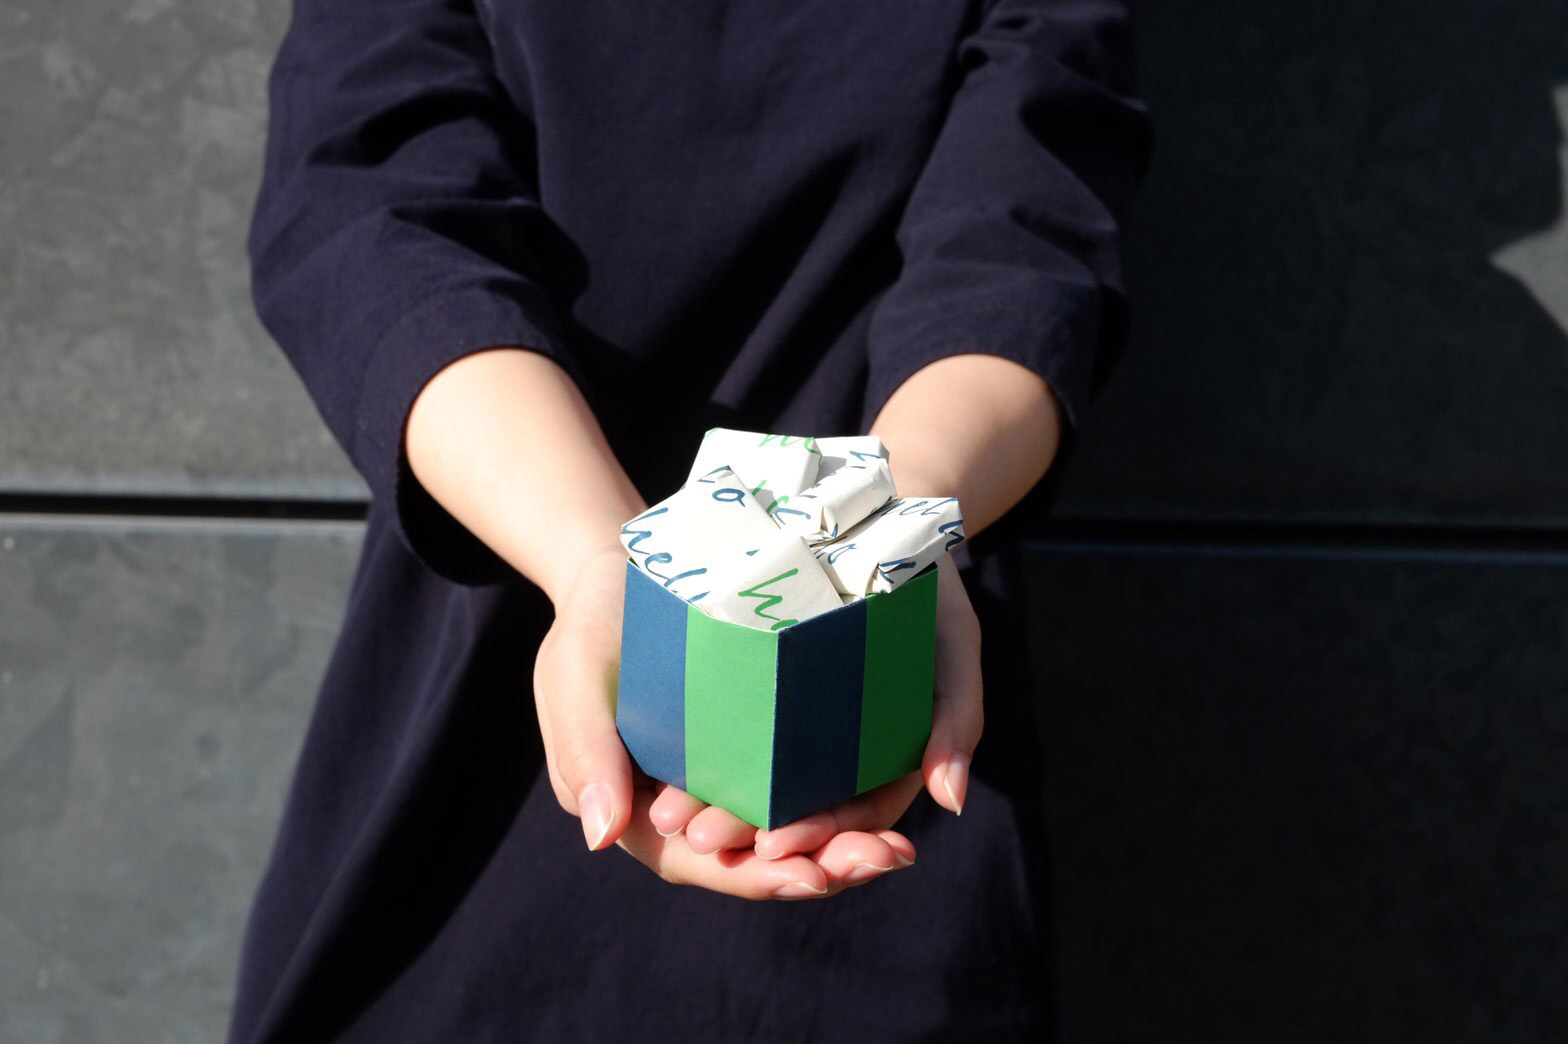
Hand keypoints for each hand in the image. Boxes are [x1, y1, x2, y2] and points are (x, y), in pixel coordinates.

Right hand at [532, 544, 863, 898]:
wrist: (623, 572)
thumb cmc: (592, 624)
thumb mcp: (575, 674)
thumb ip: (583, 751)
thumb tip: (603, 837)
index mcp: (639, 814)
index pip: (702, 863)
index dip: (757, 877)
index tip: (814, 877)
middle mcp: (690, 811)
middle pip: (758, 860)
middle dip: (822, 867)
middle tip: (886, 858)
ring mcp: (729, 780)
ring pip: (789, 830)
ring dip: (842, 843)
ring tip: (897, 847)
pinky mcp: (760, 747)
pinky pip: (805, 784)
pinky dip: (842, 796)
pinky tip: (894, 792)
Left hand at [644, 554, 983, 879]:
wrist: (877, 515)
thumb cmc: (927, 587)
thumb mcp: (954, 645)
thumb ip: (957, 720)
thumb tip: (950, 802)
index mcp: (888, 761)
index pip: (854, 819)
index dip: (817, 838)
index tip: (773, 847)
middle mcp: (837, 754)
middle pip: (796, 814)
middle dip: (748, 837)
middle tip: (701, 838)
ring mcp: (797, 727)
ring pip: (757, 787)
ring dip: (717, 809)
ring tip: (674, 816)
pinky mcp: (758, 694)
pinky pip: (730, 737)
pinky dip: (703, 757)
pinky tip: (664, 768)